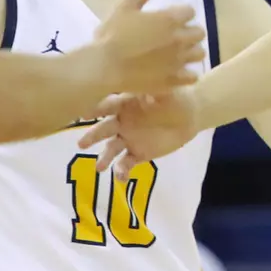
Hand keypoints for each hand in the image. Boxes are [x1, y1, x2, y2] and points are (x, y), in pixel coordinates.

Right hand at [80, 90, 202, 176]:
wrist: (188, 117)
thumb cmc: (175, 98)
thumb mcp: (167, 92)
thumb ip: (155, 92)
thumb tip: (147, 93)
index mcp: (125, 104)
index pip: (108, 105)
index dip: (97, 109)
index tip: (84, 114)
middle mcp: (121, 121)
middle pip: (103, 129)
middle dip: (92, 136)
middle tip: (81, 144)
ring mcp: (127, 139)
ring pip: (111, 149)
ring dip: (104, 157)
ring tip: (99, 167)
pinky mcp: (137, 154)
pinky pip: (125, 163)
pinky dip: (121, 171)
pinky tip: (121, 178)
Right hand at [91, 0, 206, 96]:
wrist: (103, 67)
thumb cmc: (112, 34)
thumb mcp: (127, 5)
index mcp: (171, 19)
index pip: (190, 11)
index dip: (181, 13)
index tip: (169, 18)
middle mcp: (180, 39)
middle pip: (199, 32)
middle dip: (189, 32)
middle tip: (173, 36)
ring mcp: (179, 61)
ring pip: (199, 54)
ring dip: (191, 52)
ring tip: (176, 54)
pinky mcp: (174, 80)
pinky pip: (193, 77)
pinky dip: (187, 74)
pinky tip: (176, 72)